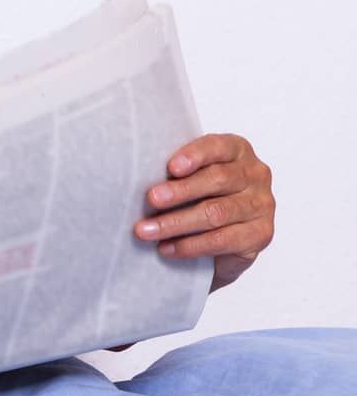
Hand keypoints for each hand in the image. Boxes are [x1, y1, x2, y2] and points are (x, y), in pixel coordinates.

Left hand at [135, 133, 274, 290]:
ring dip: (176, 223)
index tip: (170, 167)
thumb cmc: (197, 196)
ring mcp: (261, 205)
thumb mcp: (187, 176)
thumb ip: (174, 171)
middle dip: (179, 191)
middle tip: (150, 199)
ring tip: (146, 231)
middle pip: (217, 180)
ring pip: (216, 213)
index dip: (194, 155)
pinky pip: (222, 240)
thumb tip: (134, 175)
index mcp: (237, 150)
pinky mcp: (261, 234)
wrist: (220, 237)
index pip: (217, 146)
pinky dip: (190, 246)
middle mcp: (255, 174)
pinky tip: (167, 248)